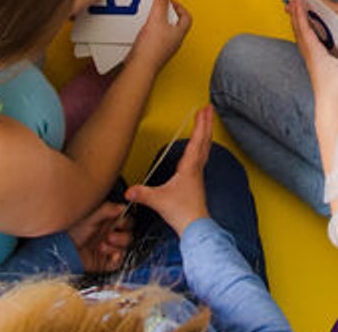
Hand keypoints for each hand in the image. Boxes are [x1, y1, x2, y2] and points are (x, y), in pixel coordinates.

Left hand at [67, 201, 130, 273]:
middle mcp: (111, 235)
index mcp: (109, 223)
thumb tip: (122, 206)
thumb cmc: (72, 230)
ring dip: (116, 246)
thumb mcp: (90, 216)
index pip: (127, 222)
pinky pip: (119, 261)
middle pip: (129, 235)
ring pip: (125, 248)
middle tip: (110, 235)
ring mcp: (109, 249)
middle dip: (122, 236)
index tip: (119, 223)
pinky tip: (106, 253)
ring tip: (102, 245)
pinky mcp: (106, 262)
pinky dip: (116, 258)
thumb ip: (107, 209)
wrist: (62, 248)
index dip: (126, 222)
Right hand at [124, 105, 213, 234]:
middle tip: (209, 109)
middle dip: (206, 123)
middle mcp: (196, 169)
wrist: (196, 228)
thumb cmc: (182, 213)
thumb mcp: (159, 201)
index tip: (203, 110)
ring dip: (205, 133)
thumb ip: (143, 194)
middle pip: (204, 141)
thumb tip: (129, 191)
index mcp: (189, 168)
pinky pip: (202, 157)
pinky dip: (202, 147)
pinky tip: (198, 149)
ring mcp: (198, 175)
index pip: (196, 141)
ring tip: (206, 123)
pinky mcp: (197, 182)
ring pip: (205, 149)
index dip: (199, 125)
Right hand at [127, 0, 191, 69]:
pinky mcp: (154, 53)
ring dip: (159, 22)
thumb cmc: (152, 49)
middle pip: (177, 24)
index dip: (180, 7)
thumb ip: (160, 5)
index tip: (170, 1)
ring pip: (166, 32)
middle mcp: (174, 42)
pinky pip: (156, 39)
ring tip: (151, 16)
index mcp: (179, 33)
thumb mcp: (156, 20)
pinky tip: (143, 30)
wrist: (140, 66)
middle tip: (161, 6)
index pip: (186, 17)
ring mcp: (165, 48)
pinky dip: (151, 32)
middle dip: (169, 13)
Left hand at [291, 0, 337, 104]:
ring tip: (296, 14)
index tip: (297, 2)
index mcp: (315, 54)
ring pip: (301, 39)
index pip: (306, 31)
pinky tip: (308, 35)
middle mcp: (310, 56)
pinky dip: (304, 35)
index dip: (301, 15)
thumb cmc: (336, 90)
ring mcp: (311, 61)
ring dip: (298, 25)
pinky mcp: (314, 66)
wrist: (329, 107)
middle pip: (299, 32)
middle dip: (296, 16)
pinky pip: (305, 45)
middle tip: (292, 2)